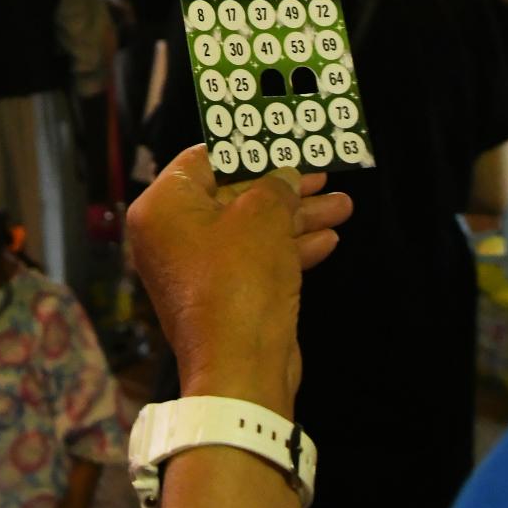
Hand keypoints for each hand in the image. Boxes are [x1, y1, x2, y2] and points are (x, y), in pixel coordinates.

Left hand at [128, 148, 352, 416]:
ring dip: (296, 217)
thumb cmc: (241, 278)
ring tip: (343, 205)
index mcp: (163, 207)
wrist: (242, 369)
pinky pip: (256, 259)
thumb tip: (285, 176)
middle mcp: (172, 234)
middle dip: (283, 186)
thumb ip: (275, 186)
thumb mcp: (263, 216)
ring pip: (252, 229)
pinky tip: (328, 238)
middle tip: (322, 173)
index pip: (203, 159)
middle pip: (233, 195)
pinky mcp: (224, 295)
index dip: (247, 147)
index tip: (282, 139)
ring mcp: (198, 268)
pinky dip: (289, 248)